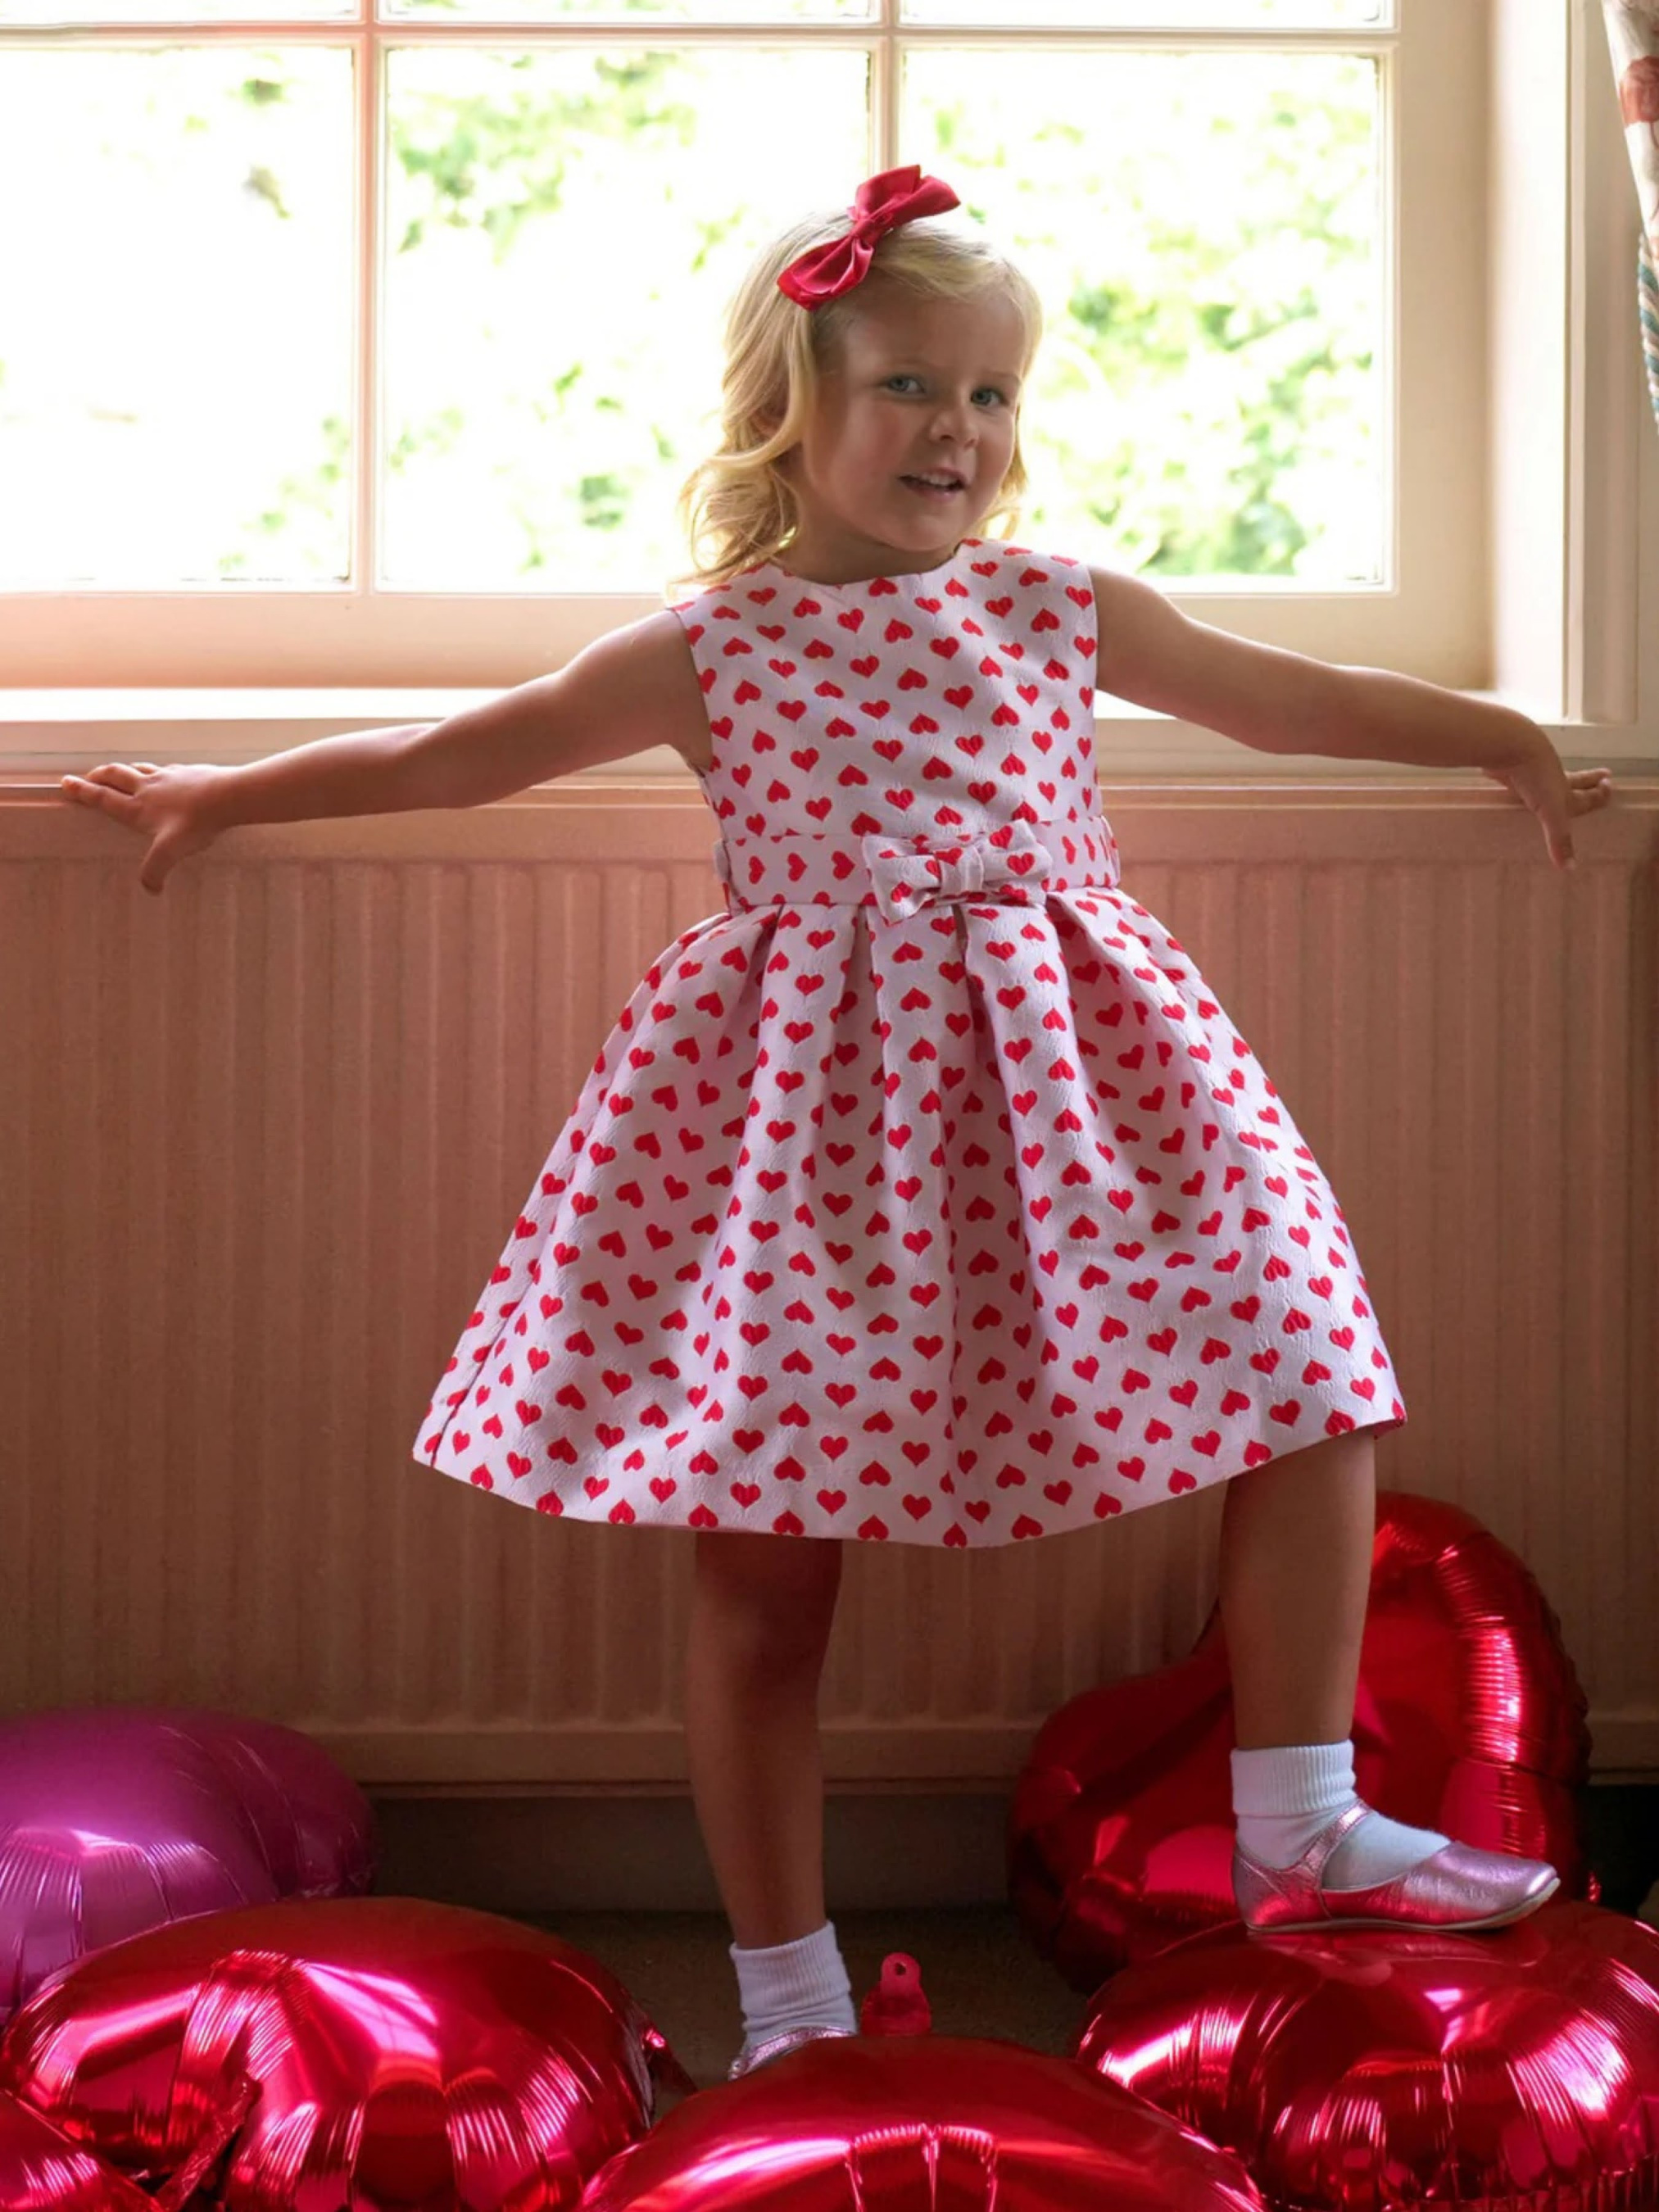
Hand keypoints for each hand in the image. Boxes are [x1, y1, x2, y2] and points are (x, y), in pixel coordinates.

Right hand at [57, 761, 228, 895]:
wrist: (226, 796)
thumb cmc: (195, 823)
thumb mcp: (170, 852)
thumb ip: (155, 871)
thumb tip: (150, 889)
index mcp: (137, 807)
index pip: (103, 797)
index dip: (83, 792)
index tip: (66, 784)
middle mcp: (147, 787)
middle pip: (114, 775)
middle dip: (97, 776)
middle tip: (87, 777)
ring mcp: (167, 776)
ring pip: (137, 768)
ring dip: (124, 769)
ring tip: (119, 772)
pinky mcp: (186, 771)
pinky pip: (164, 768)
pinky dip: (155, 770)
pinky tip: (162, 775)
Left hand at [1479, 730, 1614, 871]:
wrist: (1512, 746)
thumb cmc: (1537, 777)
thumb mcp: (1552, 812)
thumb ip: (1559, 839)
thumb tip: (1570, 868)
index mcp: (1565, 791)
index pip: (1586, 796)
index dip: (1598, 794)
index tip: (1609, 785)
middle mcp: (1552, 780)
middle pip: (1575, 781)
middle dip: (1589, 781)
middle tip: (1603, 774)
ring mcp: (1532, 774)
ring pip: (1548, 780)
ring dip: (1558, 781)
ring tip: (1562, 780)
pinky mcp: (1511, 771)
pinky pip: (1518, 780)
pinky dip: (1521, 784)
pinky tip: (1516, 784)